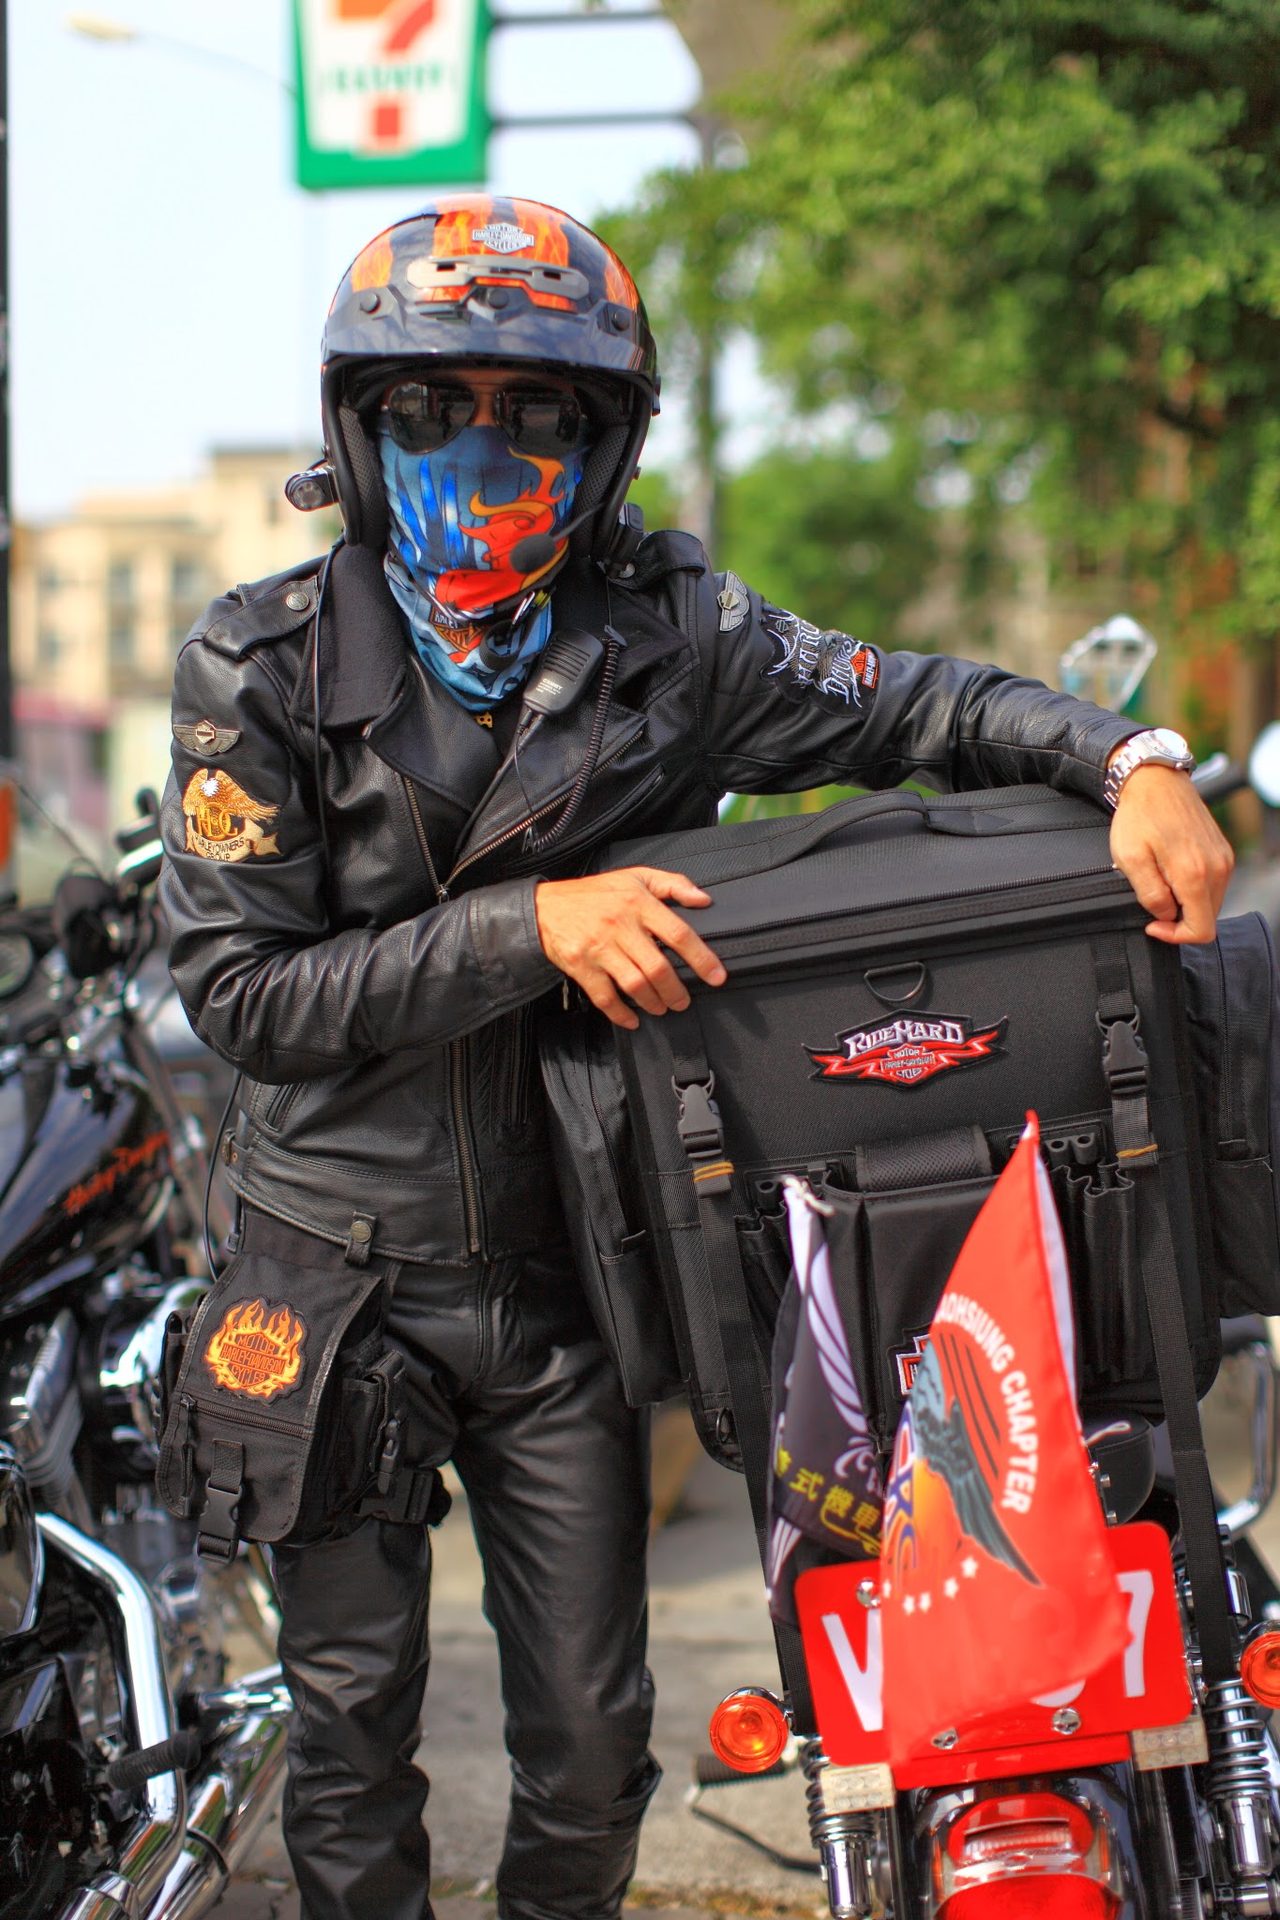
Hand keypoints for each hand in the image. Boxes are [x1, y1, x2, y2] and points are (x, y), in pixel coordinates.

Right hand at [535, 867, 726, 1029]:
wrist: (545, 906)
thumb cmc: (595, 894)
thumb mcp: (636, 877)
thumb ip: (673, 884)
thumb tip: (704, 899)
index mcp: (638, 903)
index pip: (678, 933)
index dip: (701, 958)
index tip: (717, 976)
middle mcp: (620, 926)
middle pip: (658, 968)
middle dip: (676, 991)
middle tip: (683, 1001)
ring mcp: (599, 948)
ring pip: (635, 984)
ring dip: (653, 1003)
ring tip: (661, 1008)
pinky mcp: (581, 966)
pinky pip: (605, 997)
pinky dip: (621, 1014)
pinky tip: (632, 1020)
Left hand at [1108, 764, 1232, 944]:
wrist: (1155, 780)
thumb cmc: (1140, 815)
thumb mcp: (1130, 859)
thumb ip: (1150, 895)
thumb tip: (1166, 915)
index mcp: (1194, 874)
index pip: (1201, 930)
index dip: (1175, 936)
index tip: (1153, 924)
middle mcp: (1217, 868)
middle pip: (1207, 918)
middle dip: (1179, 919)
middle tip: (1152, 903)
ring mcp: (1223, 859)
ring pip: (1211, 903)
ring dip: (1186, 903)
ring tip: (1160, 882)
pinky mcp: (1223, 852)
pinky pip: (1213, 885)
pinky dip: (1193, 888)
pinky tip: (1171, 872)